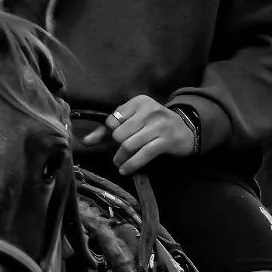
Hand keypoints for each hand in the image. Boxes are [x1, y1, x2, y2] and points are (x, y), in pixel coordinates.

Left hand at [81, 96, 196, 175]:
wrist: (185, 130)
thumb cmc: (153, 125)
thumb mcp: (133, 120)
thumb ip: (108, 129)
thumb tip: (86, 141)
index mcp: (139, 101)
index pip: (113, 119)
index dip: (111, 132)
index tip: (116, 139)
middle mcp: (150, 110)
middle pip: (120, 134)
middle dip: (116, 147)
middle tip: (118, 153)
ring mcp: (159, 125)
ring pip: (129, 145)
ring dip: (121, 158)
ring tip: (119, 163)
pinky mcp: (166, 140)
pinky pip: (143, 154)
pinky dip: (131, 165)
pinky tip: (125, 170)